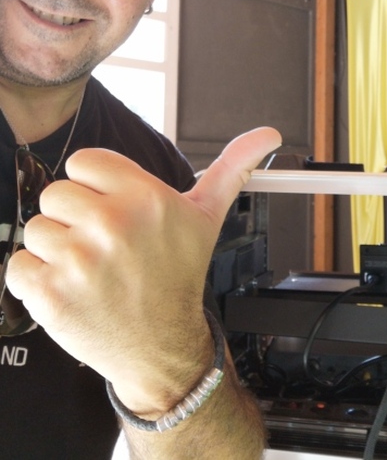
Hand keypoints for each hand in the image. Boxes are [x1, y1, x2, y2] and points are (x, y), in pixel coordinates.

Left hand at [6, 126, 280, 410]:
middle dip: (75, 219)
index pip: (84, 163)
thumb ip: (231, 168)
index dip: (96, 187)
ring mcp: (79, 261)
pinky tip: (72, 290)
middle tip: (104, 246)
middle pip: (56, 193)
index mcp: (145, 198)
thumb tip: (267, 135)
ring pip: (37, 230)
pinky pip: (18, 265)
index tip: (113, 211)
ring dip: (57, 251)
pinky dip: (37, 280)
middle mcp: (112, 225)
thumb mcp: (206, 217)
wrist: (162, 347)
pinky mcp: (50, 294)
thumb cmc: (178, 277)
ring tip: (91, 270)